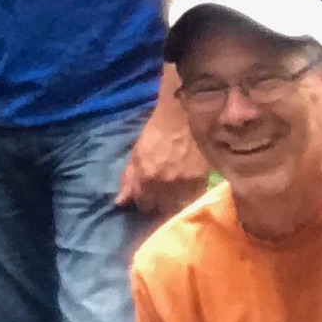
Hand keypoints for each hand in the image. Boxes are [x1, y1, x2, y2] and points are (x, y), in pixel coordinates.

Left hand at [115, 80, 209, 215]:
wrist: (186, 114)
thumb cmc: (159, 129)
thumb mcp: (138, 151)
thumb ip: (128, 178)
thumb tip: (120, 202)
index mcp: (145, 176)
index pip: (141, 203)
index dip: (142, 200)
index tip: (145, 195)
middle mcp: (164, 184)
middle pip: (159, 208)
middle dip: (157, 203)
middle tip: (159, 194)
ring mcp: (184, 184)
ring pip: (176, 207)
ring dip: (173, 202)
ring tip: (173, 193)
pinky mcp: (202, 181)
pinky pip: (193, 199)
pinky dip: (189, 197)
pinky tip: (187, 189)